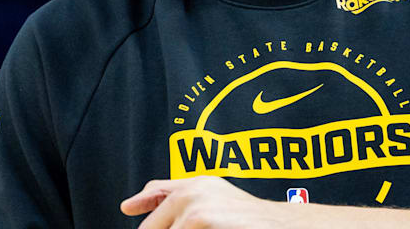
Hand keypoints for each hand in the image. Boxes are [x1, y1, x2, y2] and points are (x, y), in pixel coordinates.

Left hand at [120, 175, 288, 228]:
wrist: (283, 224)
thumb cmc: (252, 220)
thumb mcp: (217, 201)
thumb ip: (185, 199)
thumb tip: (147, 211)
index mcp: (195, 184)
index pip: (156, 192)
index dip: (141, 202)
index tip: (126, 208)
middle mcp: (191, 190)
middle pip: (152, 227)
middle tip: (196, 227)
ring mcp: (194, 205)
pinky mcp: (200, 219)